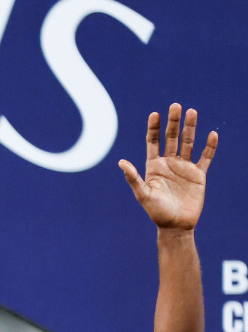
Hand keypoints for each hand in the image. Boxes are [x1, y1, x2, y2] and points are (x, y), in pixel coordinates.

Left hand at [119, 103, 216, 230]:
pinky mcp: (198, 175)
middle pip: (172, 138)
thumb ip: (133, 178)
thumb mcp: (143, 194)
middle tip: (176, 106)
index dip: (154, 128)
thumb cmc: (156, 212)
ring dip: (191, 128)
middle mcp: (169, 163)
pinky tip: (212, 134)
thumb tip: (120, 162)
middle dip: (173, 122)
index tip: (154, 114)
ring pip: (188, 143)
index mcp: (153, 166)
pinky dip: (209, 146)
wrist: (175, 226)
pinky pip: (205, 157)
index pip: (153, 142)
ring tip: (192, 112)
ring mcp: (184, 168)